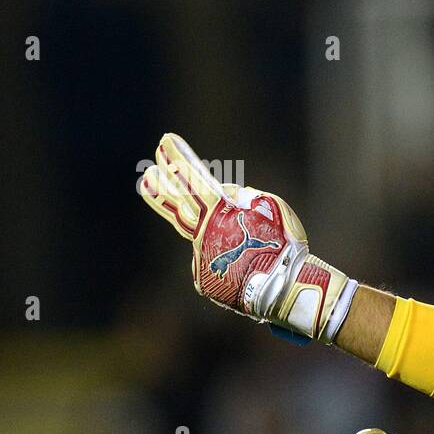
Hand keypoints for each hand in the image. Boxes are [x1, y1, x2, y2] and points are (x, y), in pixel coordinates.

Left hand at [137, 133, 355, 342]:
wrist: (284, 291)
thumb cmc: (284, 247)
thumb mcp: (274, 209)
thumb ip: (248, 197)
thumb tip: (229, 195)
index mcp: (220, 213)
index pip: (194, 181)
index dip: (179, 160)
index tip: (165, 142)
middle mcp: (205, 233)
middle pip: (178, 202)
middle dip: (165, 182)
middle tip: (149, 170)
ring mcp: (201, 255)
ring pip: (183, 225)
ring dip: (166, 204)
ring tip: (150, 186)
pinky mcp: (204, 277)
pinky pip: (208, 252)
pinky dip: (215, 247)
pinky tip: (229, 250)